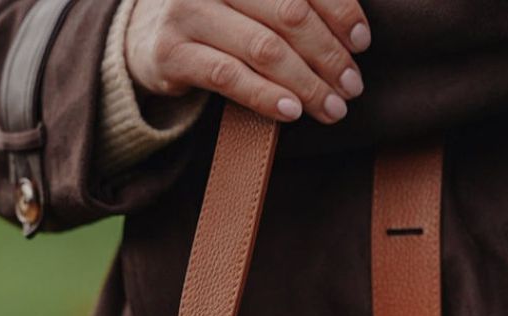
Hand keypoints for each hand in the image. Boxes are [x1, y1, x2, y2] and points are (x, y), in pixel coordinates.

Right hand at [125, 0, 369, 124]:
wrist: (144, 36)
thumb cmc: (216, 16)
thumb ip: (289, 2)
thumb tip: (352, 30)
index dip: (339, 9)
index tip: (362, 42)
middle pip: (289, 14)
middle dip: (328, 54)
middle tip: (352, 86)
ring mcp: (188, 11)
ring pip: (264, 49)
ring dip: (306, 84)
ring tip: (332, 108)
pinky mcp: (173, 53)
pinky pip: (230, 78)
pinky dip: (266, 97)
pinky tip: (293, 112)